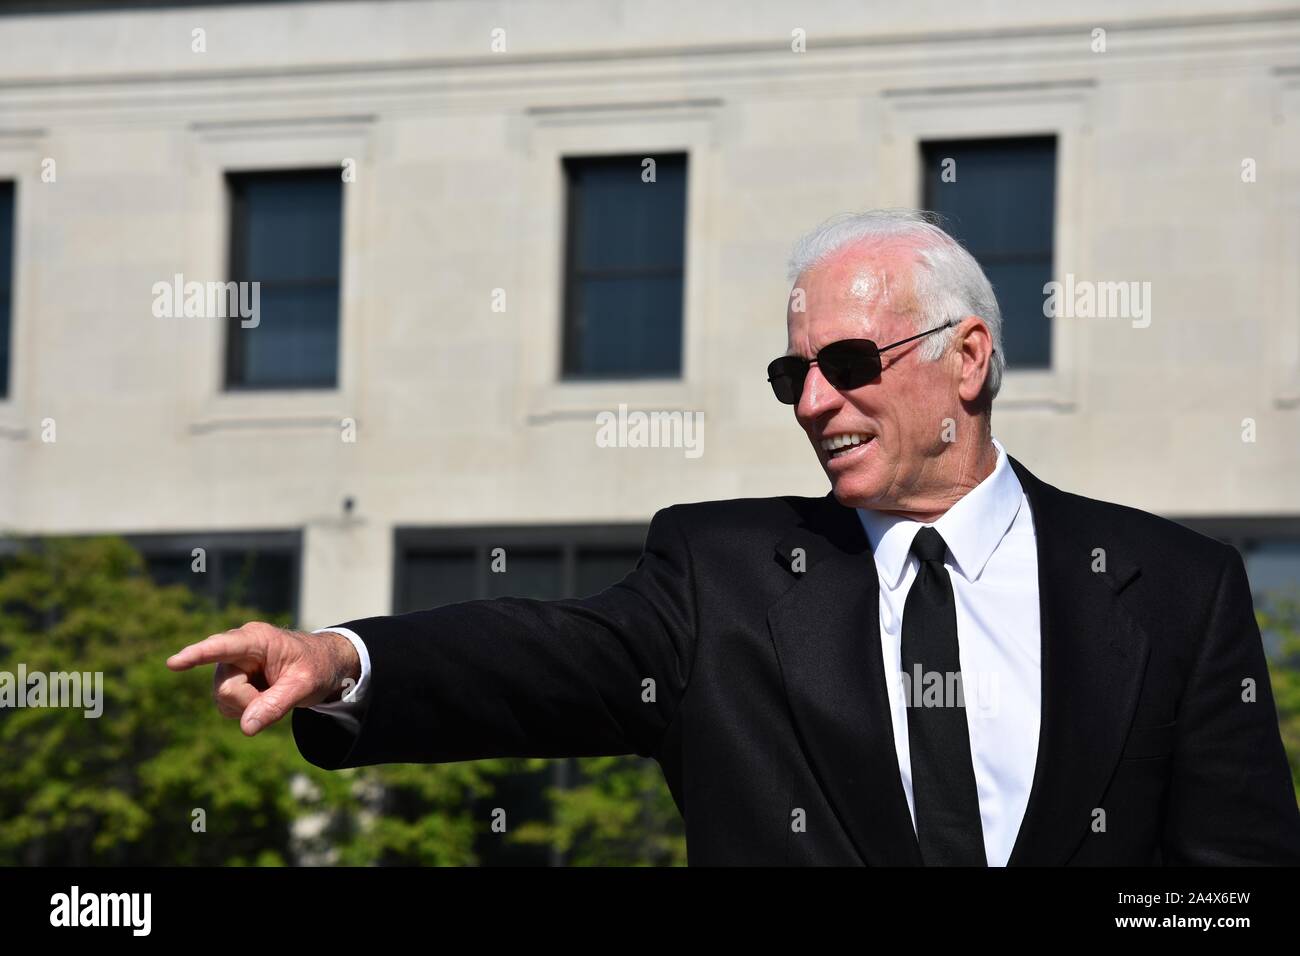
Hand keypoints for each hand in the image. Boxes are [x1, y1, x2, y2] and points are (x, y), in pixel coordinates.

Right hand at [167, 622, 361, 735]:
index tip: (173, 663)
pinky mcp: (228, 681)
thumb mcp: (305, 686)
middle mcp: (236, 649)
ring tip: (273, 691)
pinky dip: (245, 710)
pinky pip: (225, 706)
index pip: (222, 647)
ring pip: (223, 700)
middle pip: (227, 688)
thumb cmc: (315, 667)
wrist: (319, 667)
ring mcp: (229, 666)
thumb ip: (276, 705)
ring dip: (249, 706)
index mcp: (257, 639)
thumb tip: (246, 727)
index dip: (197, 655)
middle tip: (279, 694)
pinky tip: (263, 697)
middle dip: (251, 702)